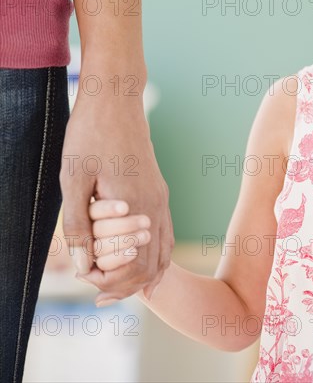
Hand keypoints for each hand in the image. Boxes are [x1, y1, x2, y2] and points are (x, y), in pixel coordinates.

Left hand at [59, 92, 174, 301]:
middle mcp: (156, 206)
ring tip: (115, 282)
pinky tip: (136, 254)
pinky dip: (153, 253)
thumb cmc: (90, 135)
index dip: (109, 282)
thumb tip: (82, 267)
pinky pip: (164, 232)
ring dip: (140, 272)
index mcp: (137, 207)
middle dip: (125, 284)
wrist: (115, 99)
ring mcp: (161, 197)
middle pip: (152, 265)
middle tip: (96, 287)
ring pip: (162, 251)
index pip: (134, 267)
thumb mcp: (74, 179)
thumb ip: (78, 225)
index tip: (83, 278)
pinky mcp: (158, 189)